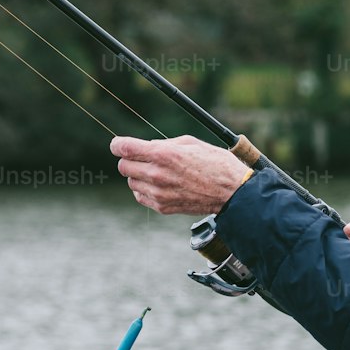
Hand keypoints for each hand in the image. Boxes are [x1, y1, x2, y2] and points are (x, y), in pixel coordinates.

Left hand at [110, 134, 250, 215]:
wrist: (231, 192)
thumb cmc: (215, 163)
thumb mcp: (191, 143)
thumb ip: (164, 144)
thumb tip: (147, 147)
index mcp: (163, 154)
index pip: (124, 148)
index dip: (118, 144)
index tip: (119, 144)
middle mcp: (157, 174)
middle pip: (124, 166)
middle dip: (130, 160)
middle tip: (143, 158)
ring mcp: (159, 193)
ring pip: (131, 182)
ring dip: (138, 175)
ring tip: (157, 172)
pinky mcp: (162, 207)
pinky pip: (140, 196)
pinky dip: (144, 189)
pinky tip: (159, 185)